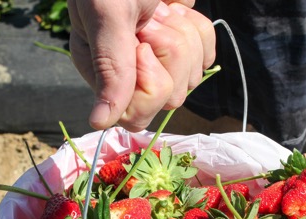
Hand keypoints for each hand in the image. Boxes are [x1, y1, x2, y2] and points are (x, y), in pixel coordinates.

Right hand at [67, 0, 215, 131]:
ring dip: (184, 35)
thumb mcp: (107, 12)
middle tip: (149, 19)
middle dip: (169, 52)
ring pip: (192, 76)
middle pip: (170, 96)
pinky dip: (198, 28)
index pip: (137, 115)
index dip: (149, 83)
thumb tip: (98, 121)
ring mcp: (158, 60)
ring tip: (159, 9)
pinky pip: (207, 55)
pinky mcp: (182, 45)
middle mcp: (129, 73)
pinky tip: (175, 8)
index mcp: (101, 72)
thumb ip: (109, 66)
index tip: (139, 45)